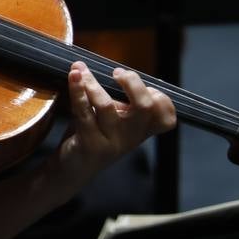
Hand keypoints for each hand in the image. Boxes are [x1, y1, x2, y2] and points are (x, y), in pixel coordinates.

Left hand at [52, 61, 175, 191]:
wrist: (71, 170)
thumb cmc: (93, 135)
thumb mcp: (114, 119)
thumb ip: (121, 100)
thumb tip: (116, 69)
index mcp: (141, 129)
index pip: (166, 117)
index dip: (162, 99)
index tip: (146, 86)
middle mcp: (131, 137)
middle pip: (145, 108)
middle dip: (132, 83)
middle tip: (116, 73)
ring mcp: (111, 143)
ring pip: (107, 106)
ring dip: (92, 83)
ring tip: (79, 70)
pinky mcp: (89, 145)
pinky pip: (83, 113)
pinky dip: (77, 91)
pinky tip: (74, 77)